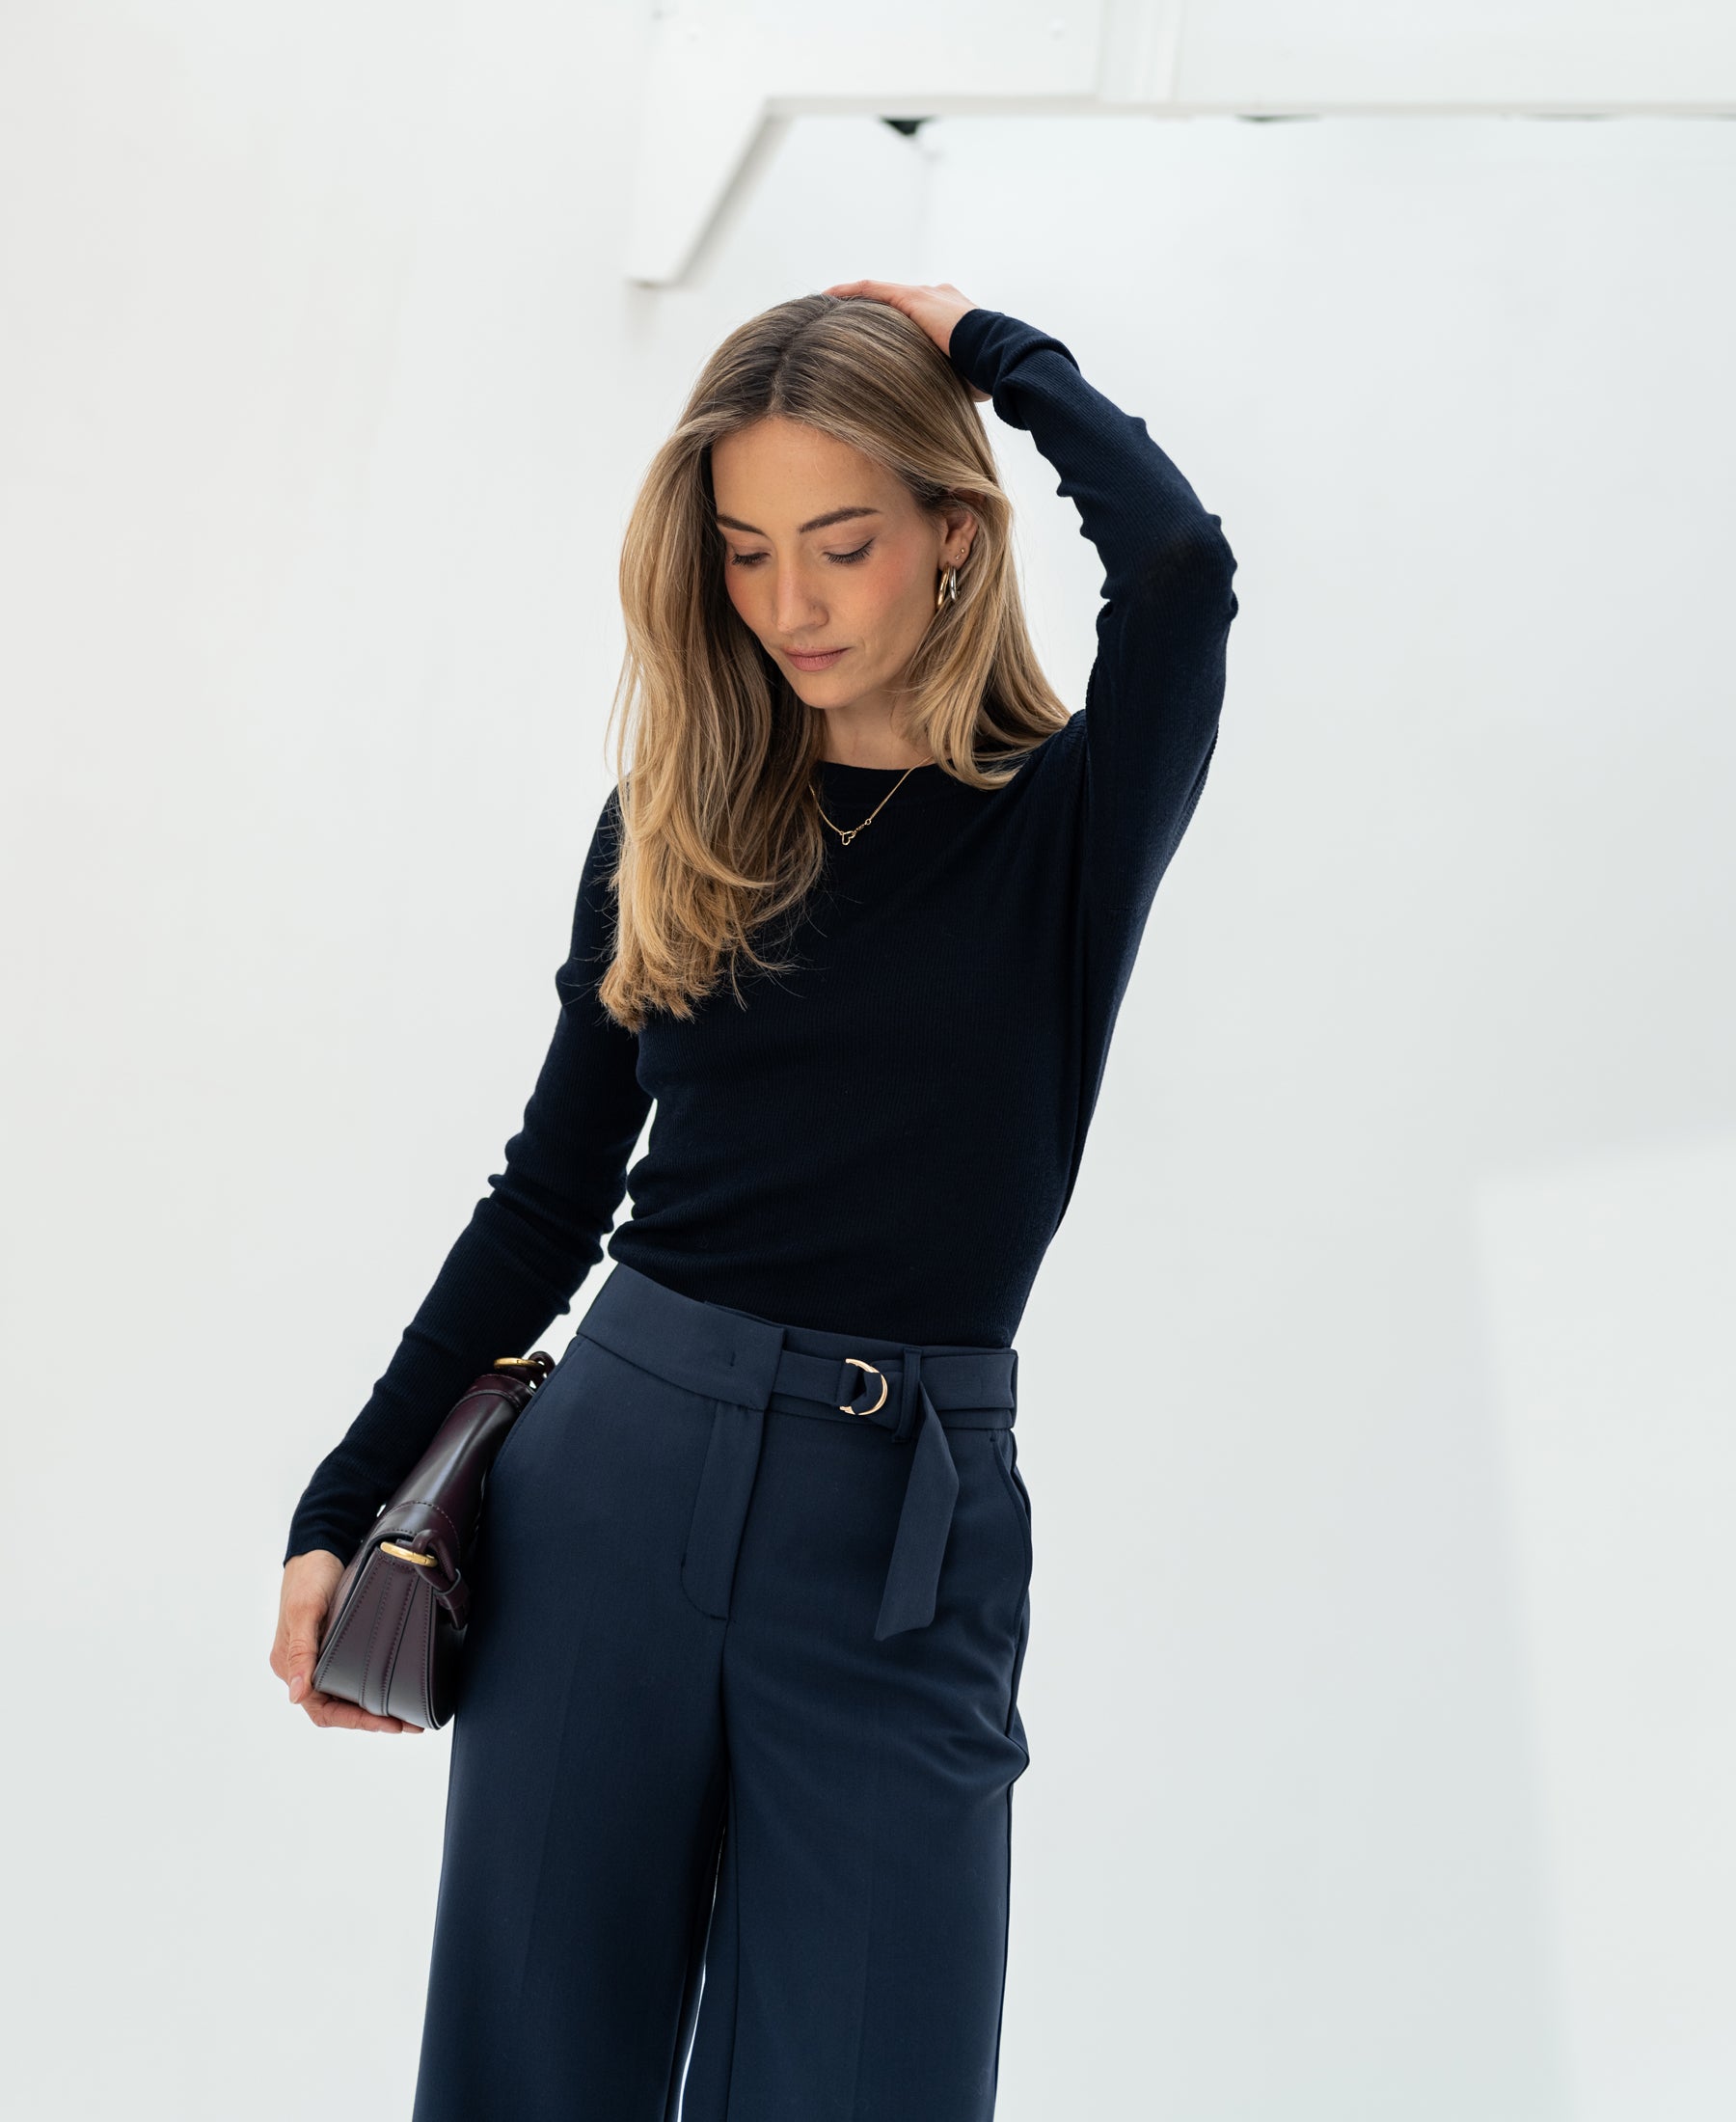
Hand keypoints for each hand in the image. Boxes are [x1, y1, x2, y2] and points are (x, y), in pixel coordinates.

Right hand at [271, 1547, 421, 1732]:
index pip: (321, 1710)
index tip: (387, 1725)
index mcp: (290, 1665)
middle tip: (409, 1724)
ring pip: (345, 1695)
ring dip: (373, 1708)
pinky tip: (392, 1688)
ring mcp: (319, 1657)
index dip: (354, 1722)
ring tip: (407, 1714)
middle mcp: (304, 1667)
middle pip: (336, 1708)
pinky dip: (370, 1687)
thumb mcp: (305, 1611)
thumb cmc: (308, 1576)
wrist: (320, 1547)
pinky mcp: (334, 1644)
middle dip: (371, 1720)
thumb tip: (296, 1696)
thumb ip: (300, 1652)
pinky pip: (350, 1675)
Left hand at [822, 279, 989, 402]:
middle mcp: (938, 297)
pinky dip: (851, 291)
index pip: (917, 316)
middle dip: (873, 310)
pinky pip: (873, 289)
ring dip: (855, 298)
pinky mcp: (914, 298)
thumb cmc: (987, 372)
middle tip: (847, 319)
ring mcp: (926, 295)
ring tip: (829, 305)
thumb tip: (938, 406)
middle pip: (897, 301)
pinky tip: (829, 296)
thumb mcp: (964, 377)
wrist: (998, 352)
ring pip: (882, 292)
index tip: (880, 335)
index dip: (897, 324)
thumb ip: (946, 380)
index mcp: (952, 314)